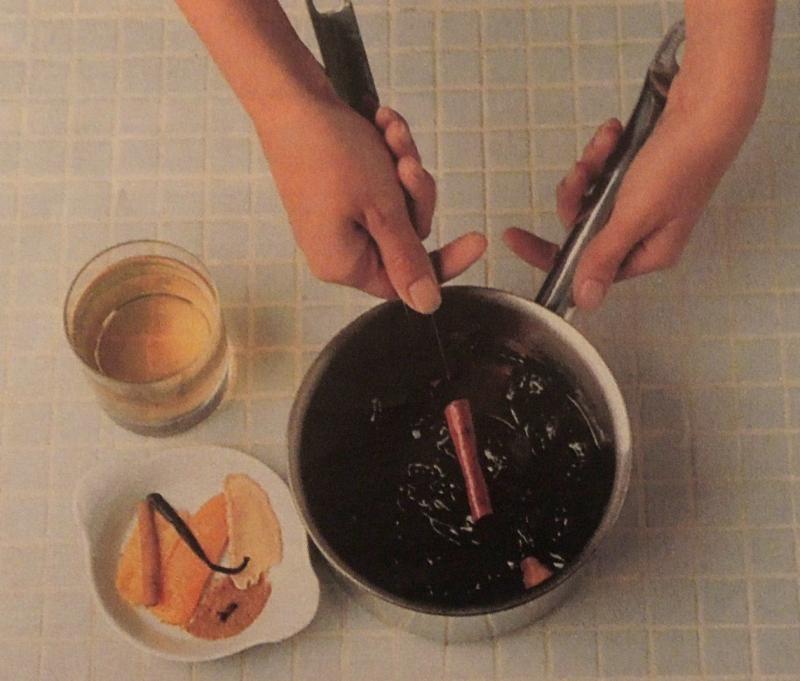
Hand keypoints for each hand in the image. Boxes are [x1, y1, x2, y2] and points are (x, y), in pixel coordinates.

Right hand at [257, 96, 485, 313]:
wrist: (289, 95)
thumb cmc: (329, 151)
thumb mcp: (381, 210)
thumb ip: (408, 260)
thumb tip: (427, 305)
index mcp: (343, 264)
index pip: (405, 282)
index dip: (444, 261)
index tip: (478, 240)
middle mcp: (338, 246)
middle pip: (406, 235)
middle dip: (414, 192)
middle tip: (407, 162)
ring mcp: (337, 216)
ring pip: (397, 202)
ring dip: (402, 163)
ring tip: (388, 131)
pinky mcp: (338, 189)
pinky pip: (380, 181)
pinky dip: (385, 153)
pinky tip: (380, 124)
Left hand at [503, 0, 772, 309]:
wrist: (707, 106)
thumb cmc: (677, 164)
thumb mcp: (634, 217)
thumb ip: (604, 258)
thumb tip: (585, 301)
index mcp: (646, 254)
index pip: (585, 267)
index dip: (548, 253)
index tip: (514, 238)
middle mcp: (643, 233)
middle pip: (581, 227)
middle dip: (576, 194)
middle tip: (582, 172)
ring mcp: (640, 202)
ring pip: (589, 195)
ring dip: (590, 167)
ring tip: (606, 142)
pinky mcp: (637, 175)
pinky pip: (602, 171)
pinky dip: (603, 152)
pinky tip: (613, 134)